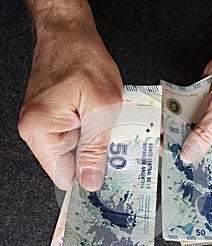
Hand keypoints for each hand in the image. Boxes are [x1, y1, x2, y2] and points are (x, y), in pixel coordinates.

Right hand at [19, 3, 122, 190]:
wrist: (69, 33)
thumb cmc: (82, 58)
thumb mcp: (102, 108)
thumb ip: (95, 149)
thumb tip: (90, 181)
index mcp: (41, 130)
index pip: (63, 176)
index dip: (87, 177)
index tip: (107, 175)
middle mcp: (35, 130)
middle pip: (68, 165)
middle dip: (93, 157)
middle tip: (112, 141)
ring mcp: (42, 124)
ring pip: (73, 152)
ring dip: (93, 143)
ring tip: (104, 123)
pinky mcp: (51, 118)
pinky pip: (72, 137)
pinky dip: (89, 132)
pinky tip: (98, 118)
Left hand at [181, 1, 211, 162]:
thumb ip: (205, 132)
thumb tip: (190, 153)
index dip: (199, 164)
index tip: (179, 166)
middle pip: (204, 149)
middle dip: (185, 148)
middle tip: (166, 151)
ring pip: (194, 135)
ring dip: (178, 134)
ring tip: (162, 137)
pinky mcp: (206, 113)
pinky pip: (190, 120)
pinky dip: (179, 120)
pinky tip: (167, 124)